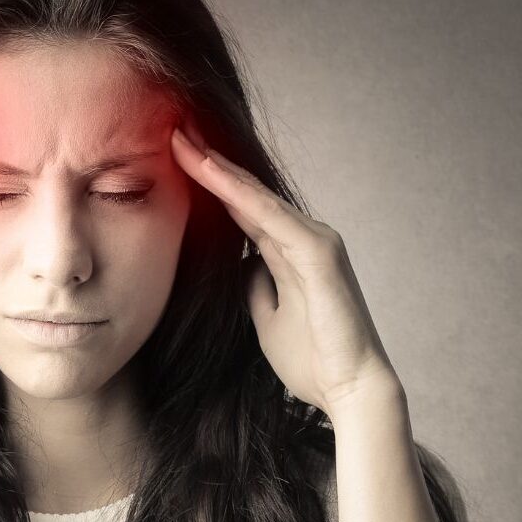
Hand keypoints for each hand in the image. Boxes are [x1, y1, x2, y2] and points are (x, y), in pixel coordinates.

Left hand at [170, 118, 400, 414]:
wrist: (350, 392)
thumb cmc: (312, 359)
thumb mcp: (266, 317)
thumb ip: (253, 285)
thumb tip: (235, 264)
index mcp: (291, 251)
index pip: (242, 208)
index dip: (209, 183)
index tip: (172, 157)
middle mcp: (305, 237)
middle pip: (247, 193)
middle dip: (209, 162)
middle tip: (172, 129)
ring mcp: (315, 242)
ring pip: (256, 197)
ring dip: (218, 169)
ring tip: (182, 140)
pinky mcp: (319, 255)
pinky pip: (272, 218)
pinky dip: (240, 194)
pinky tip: (212, 174)